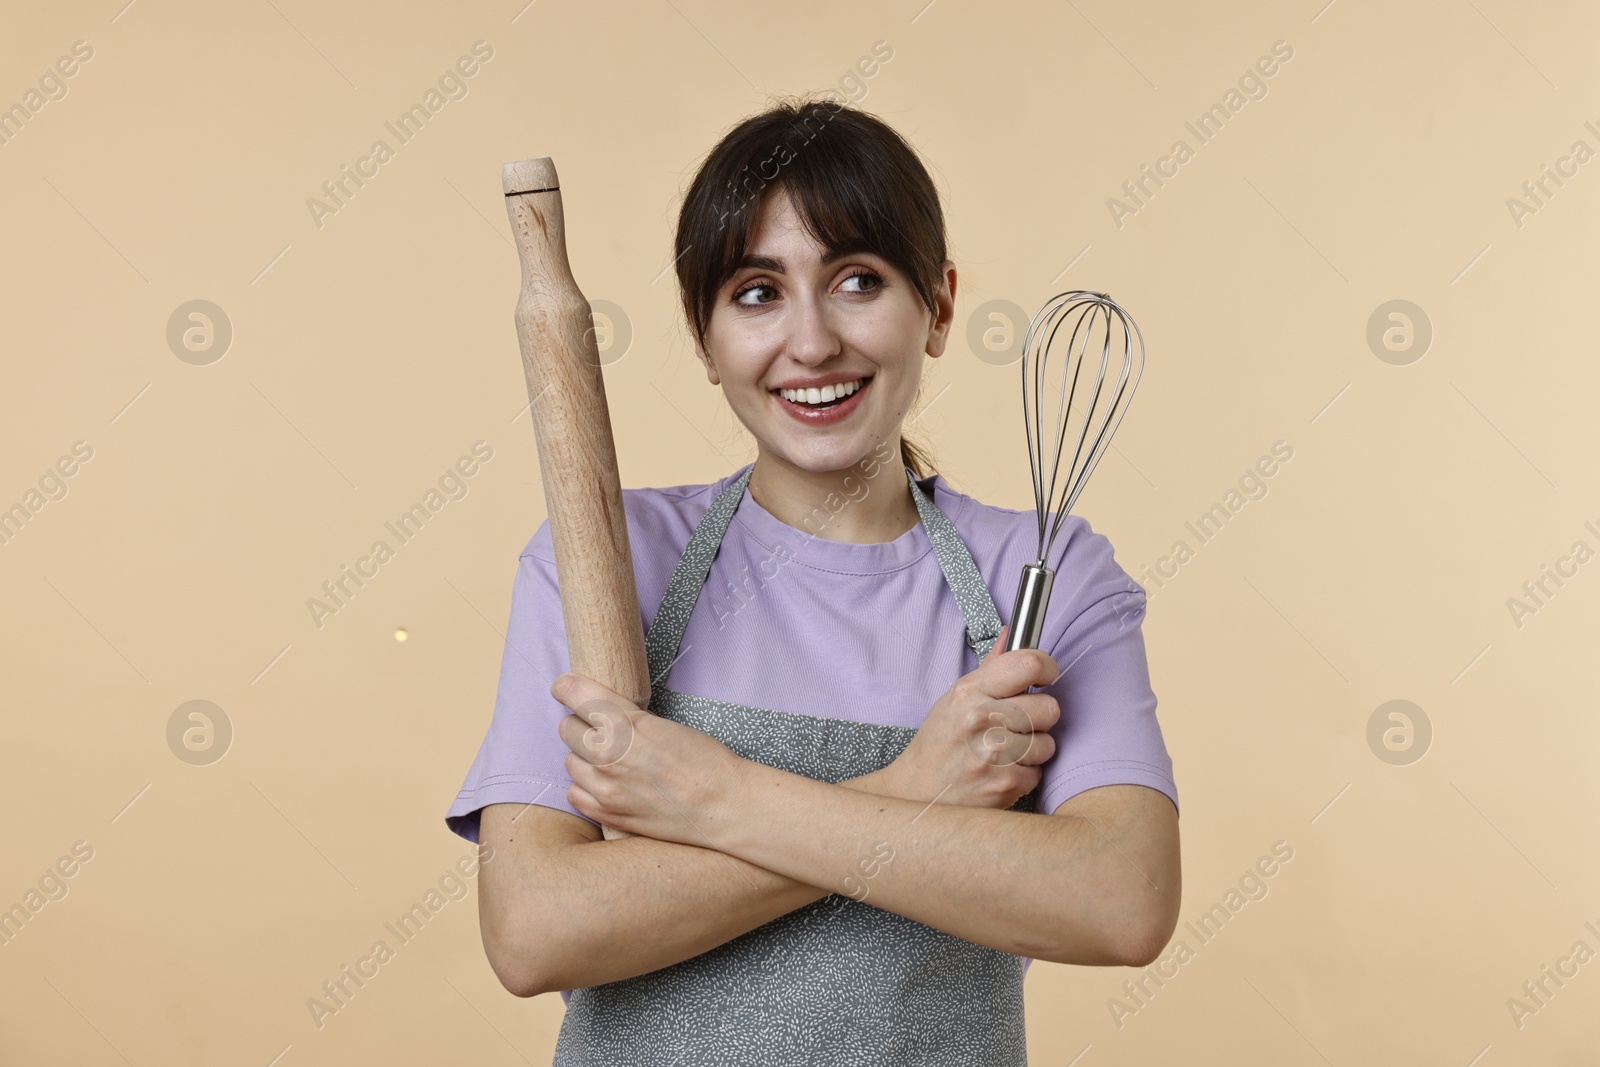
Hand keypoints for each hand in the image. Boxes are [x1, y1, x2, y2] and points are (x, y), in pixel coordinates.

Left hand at [551, 672, 744, 844]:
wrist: (722, 805)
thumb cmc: (704, 761)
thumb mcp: (664, 724)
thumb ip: (627, 720)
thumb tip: (599, 715)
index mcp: (626, 724)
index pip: (576, 695)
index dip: (566, 687)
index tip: (564, 687)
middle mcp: (609, 754)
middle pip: (567, 728)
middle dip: (580, 724)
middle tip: (599, 728)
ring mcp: (605, 787)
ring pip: (569, 761)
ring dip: (583, 757)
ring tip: (607, 759)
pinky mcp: (607, 813)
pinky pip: (574, 793)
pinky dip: (585, 786)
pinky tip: (605, 783)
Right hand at [886, 625, 1060, 809]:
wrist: (918, 792)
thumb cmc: (938, 744)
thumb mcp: (955, 699)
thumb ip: (990, 668)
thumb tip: (1011, 634)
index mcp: (969, 692)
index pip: (1028, 664)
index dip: (1046, 668)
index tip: (1045, 676)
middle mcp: (982, 719)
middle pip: (1049, 707)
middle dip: (1039, 717)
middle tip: (1018, 725)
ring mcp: (994, 754)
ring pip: (1048, 743)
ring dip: (1033, 750)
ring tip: (1005, 752)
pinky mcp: (1004, 784)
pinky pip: (1038, 773)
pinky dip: (1024, 776)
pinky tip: (1000, 772)